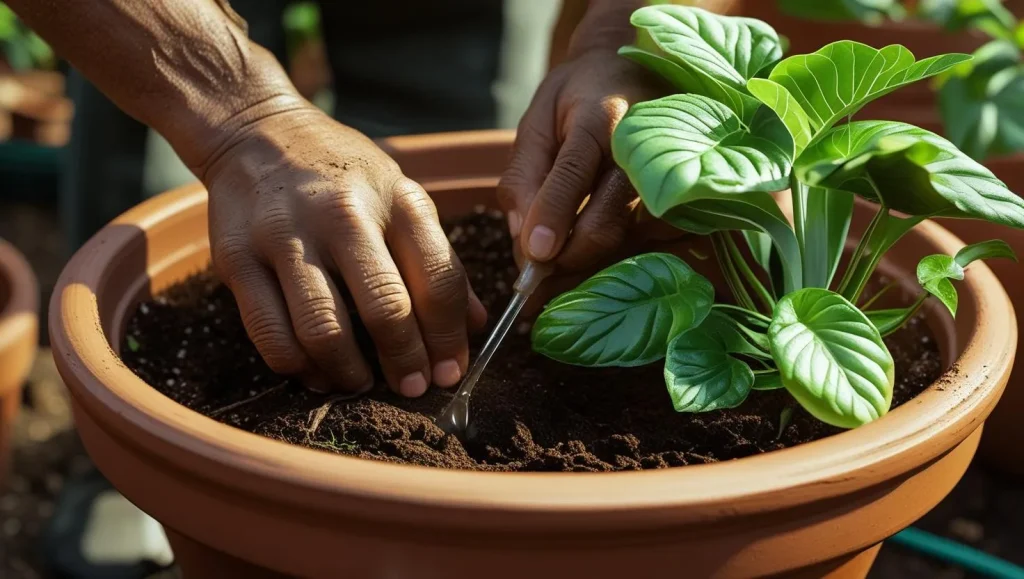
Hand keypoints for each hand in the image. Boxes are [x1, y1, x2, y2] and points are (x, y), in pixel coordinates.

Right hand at [200, 105, 486, 396]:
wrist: (255, 130)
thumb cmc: (344, 176)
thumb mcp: (401, 197)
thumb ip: (438, 261)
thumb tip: (476, 326)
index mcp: (396, 199)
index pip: (437, 279)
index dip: (449, 337)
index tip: (452, 372)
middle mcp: (342, 215)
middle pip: (386, 308)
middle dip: (406, 362)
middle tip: (414, 389)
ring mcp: (285, 236)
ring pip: (324, 330)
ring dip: (351, 372)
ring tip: (362, 383)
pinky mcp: (237, 258)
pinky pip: (270, 334)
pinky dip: (299, 366)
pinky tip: (316, 371)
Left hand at [498, 50, 669, 276]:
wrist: (634, 69)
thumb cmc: (577, 96)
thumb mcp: (537, 122)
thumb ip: (525, 178)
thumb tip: (526, 240)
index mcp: (601, 118)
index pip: (573, 176)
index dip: (551, 218)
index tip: (534, 257)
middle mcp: (642, 150)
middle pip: (603, 226)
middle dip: (564, 261)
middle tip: (532, 278)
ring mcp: (668, 178)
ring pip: (622, 245)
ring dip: (585, 266)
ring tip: (557, 263)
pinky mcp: (681, 202)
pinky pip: (642, 248)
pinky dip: (611, 260)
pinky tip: (588, 252)